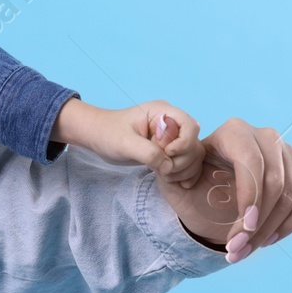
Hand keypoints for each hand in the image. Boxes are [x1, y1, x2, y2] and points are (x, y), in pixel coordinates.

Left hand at [52, 98, 203, 185]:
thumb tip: (169, 167)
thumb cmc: (107, 134)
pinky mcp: (169, 150)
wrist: (97, 137)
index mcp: (162, 112)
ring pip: (194, 154)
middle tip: (162, 170)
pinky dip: (184, 173)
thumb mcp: (125, 144)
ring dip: (184, 169)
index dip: (183, 143)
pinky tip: (173, 180)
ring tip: (165, 176)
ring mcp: (172, 137)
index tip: (166, 153)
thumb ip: (148, 153)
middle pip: (194, 143)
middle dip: (182, 160)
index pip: (190, 126)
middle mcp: (171, 122)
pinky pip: (188, 161)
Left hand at [154, 118, 291, 262]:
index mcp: (234, 131)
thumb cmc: (191, 181)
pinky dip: (288, 225)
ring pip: (291, 196)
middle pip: (274, 182)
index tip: (242, 230)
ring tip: (244, 250)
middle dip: (257, 222)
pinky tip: (266, 240)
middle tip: (236, 249)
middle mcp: (266, 136)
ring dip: (269, 230)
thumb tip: (168, 149)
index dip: (250, 197)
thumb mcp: (174, 175)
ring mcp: (289, 153)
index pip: (251, 163)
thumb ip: (167, 164)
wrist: (211, 191)